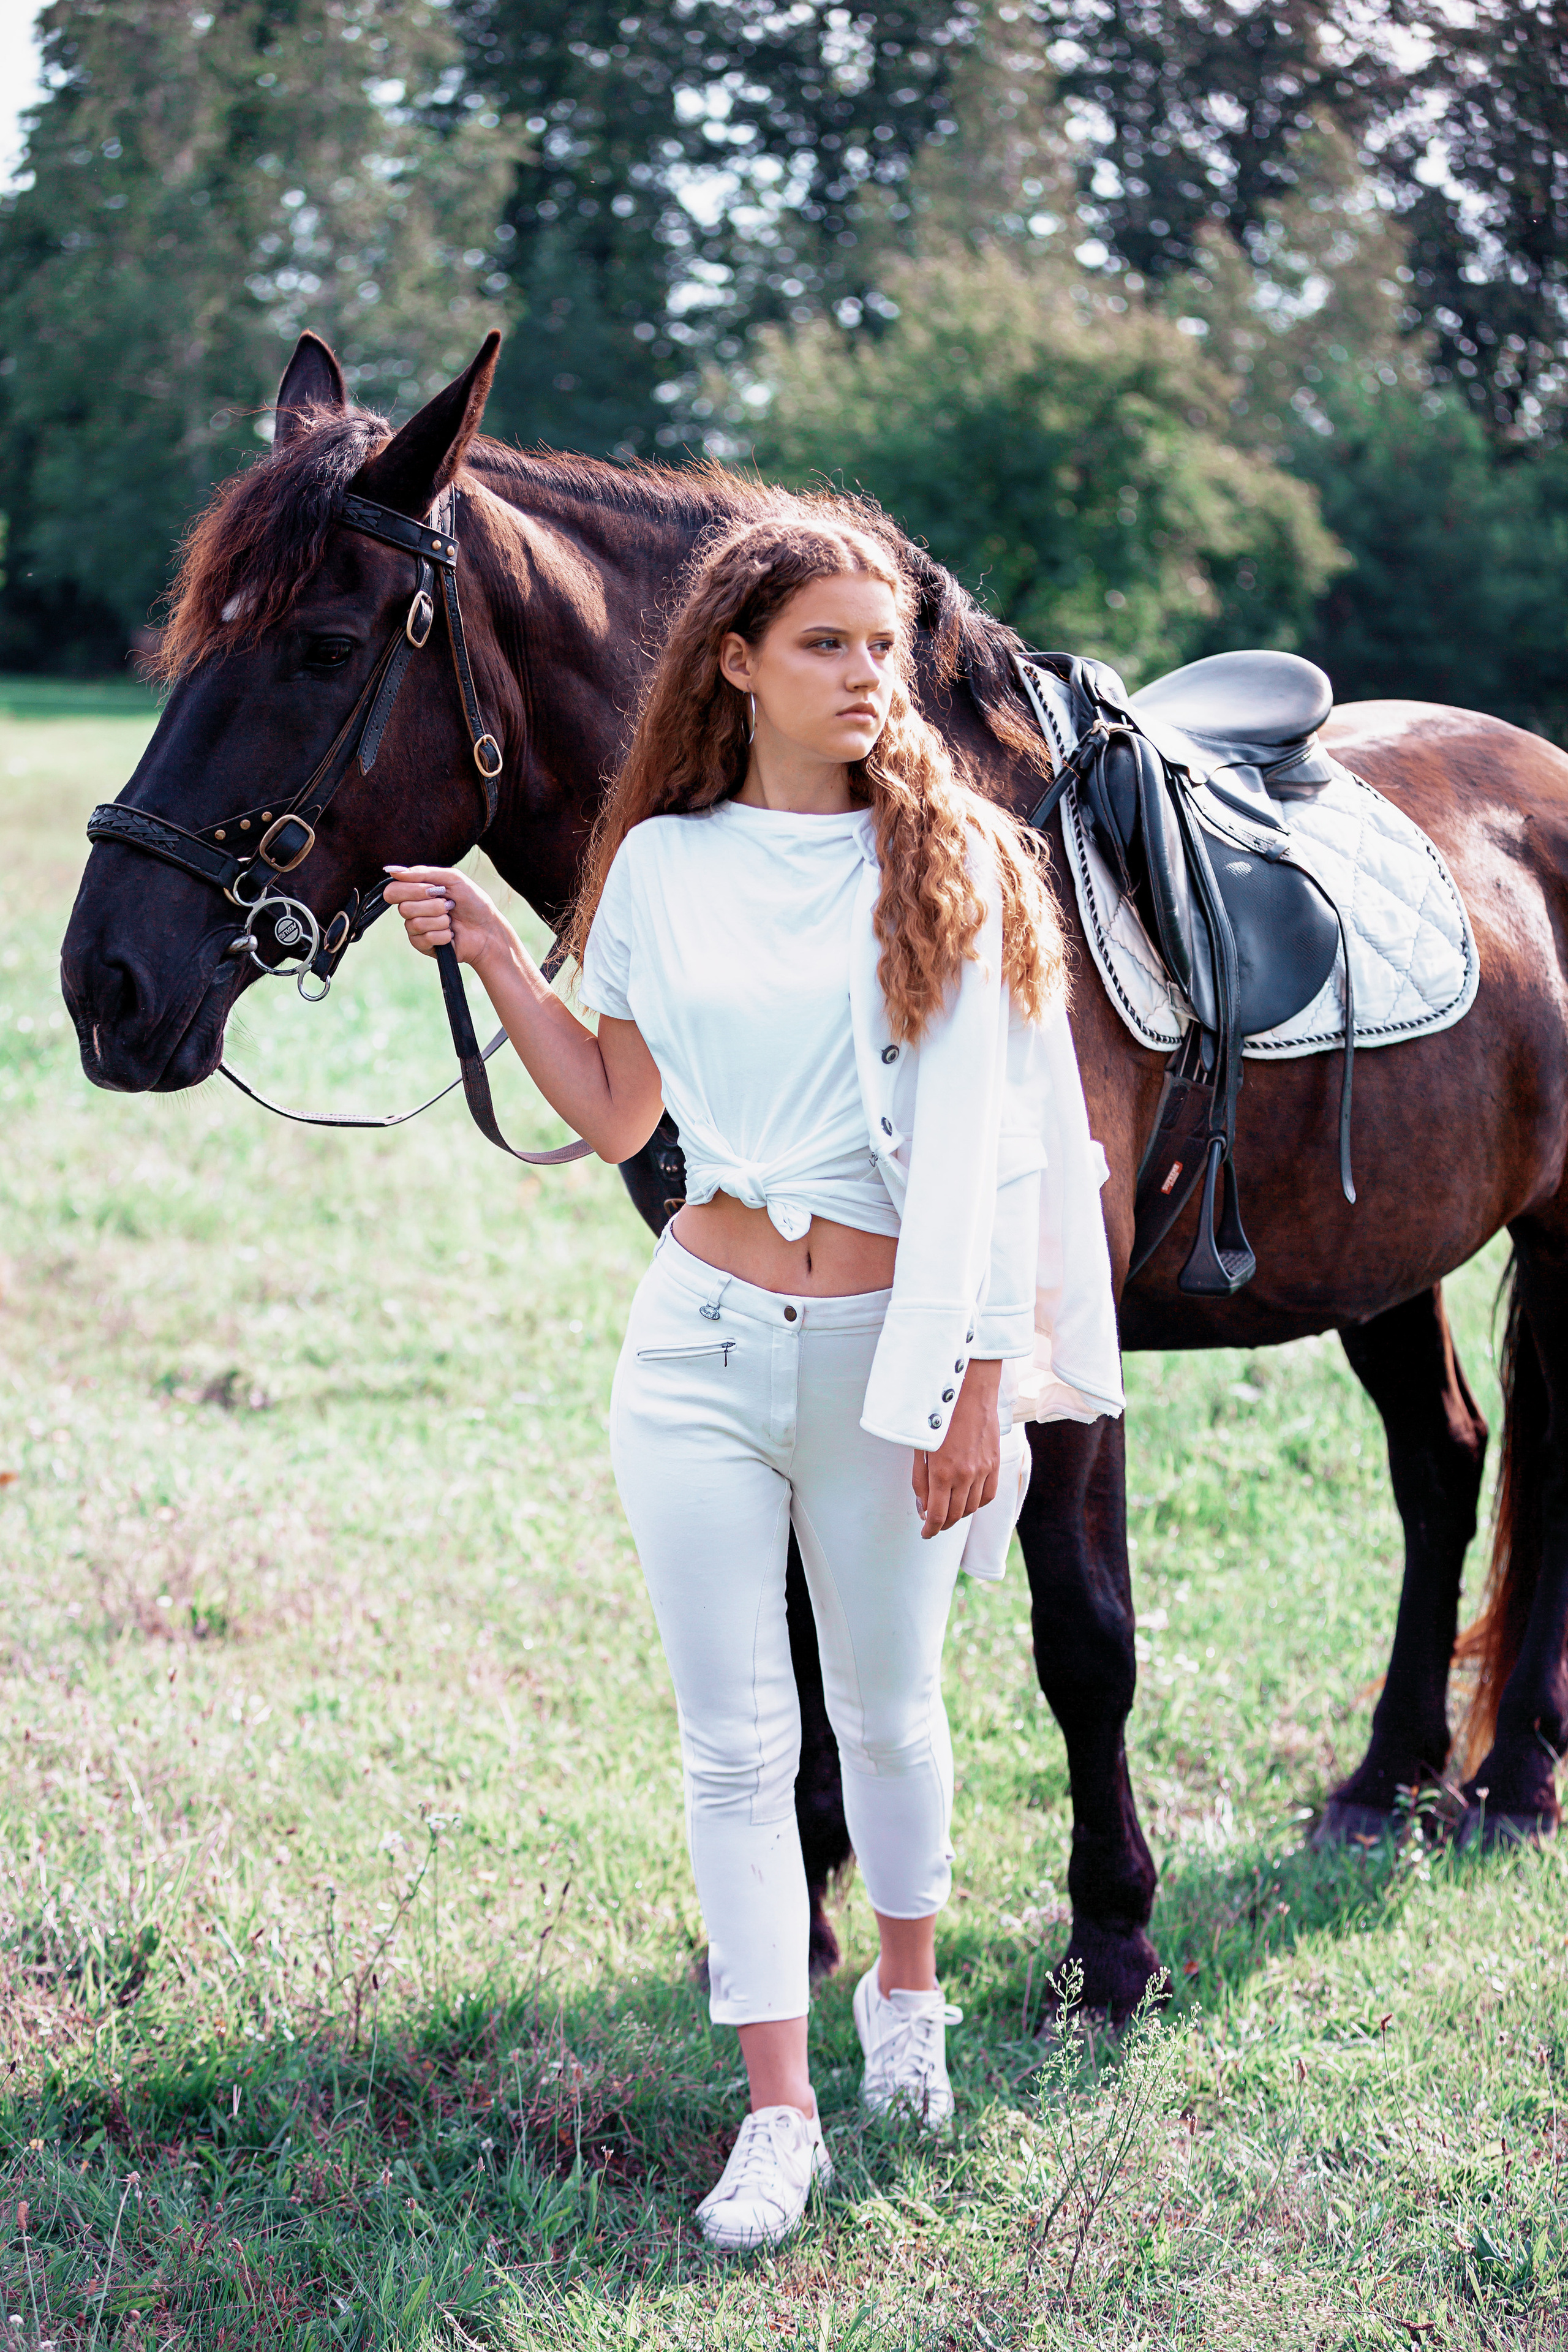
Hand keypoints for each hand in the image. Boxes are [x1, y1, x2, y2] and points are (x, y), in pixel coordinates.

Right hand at [383, 864, 513, 973]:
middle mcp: (412, 910)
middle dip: (432, 906)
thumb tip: (393, 872)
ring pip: (415, 923)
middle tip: (449, 905)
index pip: (393, 890)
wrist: (488, 929)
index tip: (434, 890)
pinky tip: (452, 934)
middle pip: (403, 908)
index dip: (411, 890)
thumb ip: (423, 873)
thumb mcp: (452, 879)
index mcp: (415, 892)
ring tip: (452, 920)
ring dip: (441, 920)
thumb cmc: (472, 902)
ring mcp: (416, 929)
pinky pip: (424, 939)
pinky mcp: (423, 946)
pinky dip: (443, 934)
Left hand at [913, 1358, 1001, 1538]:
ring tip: (948, 1512)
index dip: (929, 1529)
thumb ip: (919, 1479)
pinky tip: (968, 1500)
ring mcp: (983, 1470)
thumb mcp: (919, 1447)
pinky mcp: (995, 1462)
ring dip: (958, 1515)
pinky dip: (977, 1503)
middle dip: (942, 1524)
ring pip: (972, 1507)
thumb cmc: (938, 1413)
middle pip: (955, 1515)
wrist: (969, 1388)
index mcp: (942, 1472)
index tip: (925, 1534)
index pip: (937, 1515)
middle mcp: (965, 1475)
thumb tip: (922, 1506)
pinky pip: (988, 1494)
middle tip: (933, 1524)